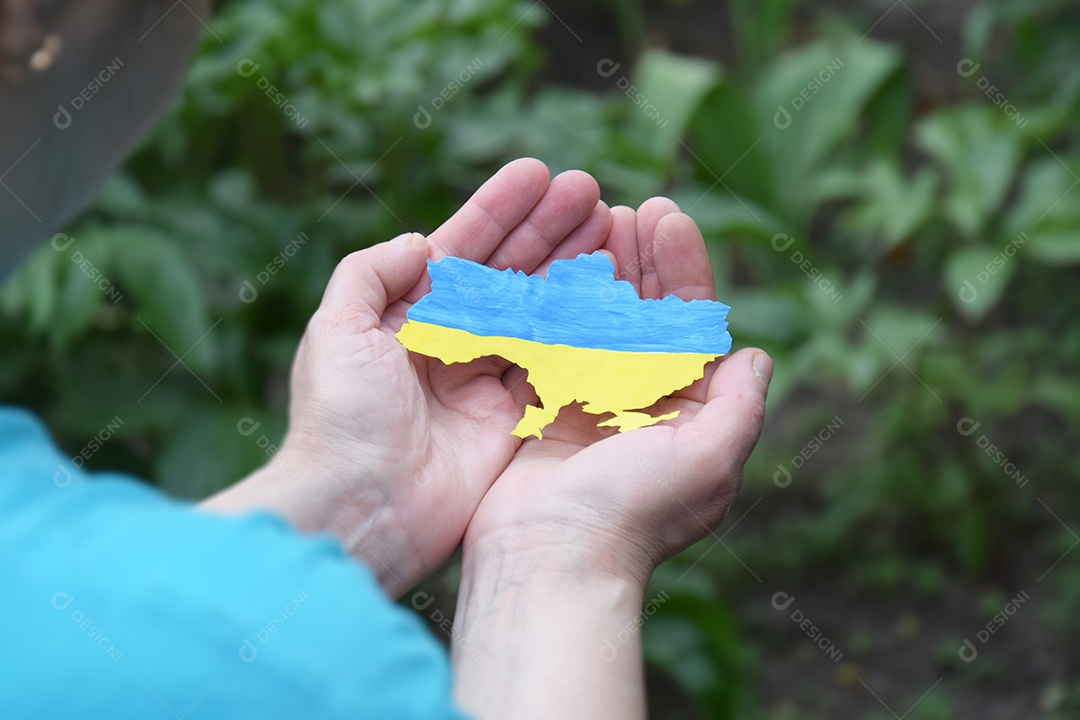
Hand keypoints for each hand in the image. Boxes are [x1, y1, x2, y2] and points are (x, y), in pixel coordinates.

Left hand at [203, 159, 614, 596]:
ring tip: (611, 223)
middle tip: (591, 191)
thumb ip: (369, 274)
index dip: (498, 211)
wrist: (361, 506)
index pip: (462, 251)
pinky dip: (584, 327)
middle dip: (548, 230)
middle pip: (510, 273)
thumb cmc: (340, 417)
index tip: (538, 172)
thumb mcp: (337, 330)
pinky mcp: (516, 420)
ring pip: (540, 310)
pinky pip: (557, 364)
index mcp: (408, 318)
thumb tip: (420, 241)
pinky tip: (614, 289)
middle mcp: (452, 345)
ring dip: (573, 267)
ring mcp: (487, 382)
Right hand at [462, 199, 772, 585]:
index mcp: (685, 410)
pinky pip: (549, 337)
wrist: (549, 559)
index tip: (665, 215)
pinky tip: (548, 258)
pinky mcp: (541, 404)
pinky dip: (551, 297)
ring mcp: (588, 399)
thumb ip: (739, 407)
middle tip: (627, 206)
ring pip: (595, 316)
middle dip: (639, 257)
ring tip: (589, 217)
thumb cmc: (634, 513)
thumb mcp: (709, 461)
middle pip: (643, 310)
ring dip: (595, 267)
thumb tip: (757, 355)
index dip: (683, 267)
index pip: (690, 322)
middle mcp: (639, 400)